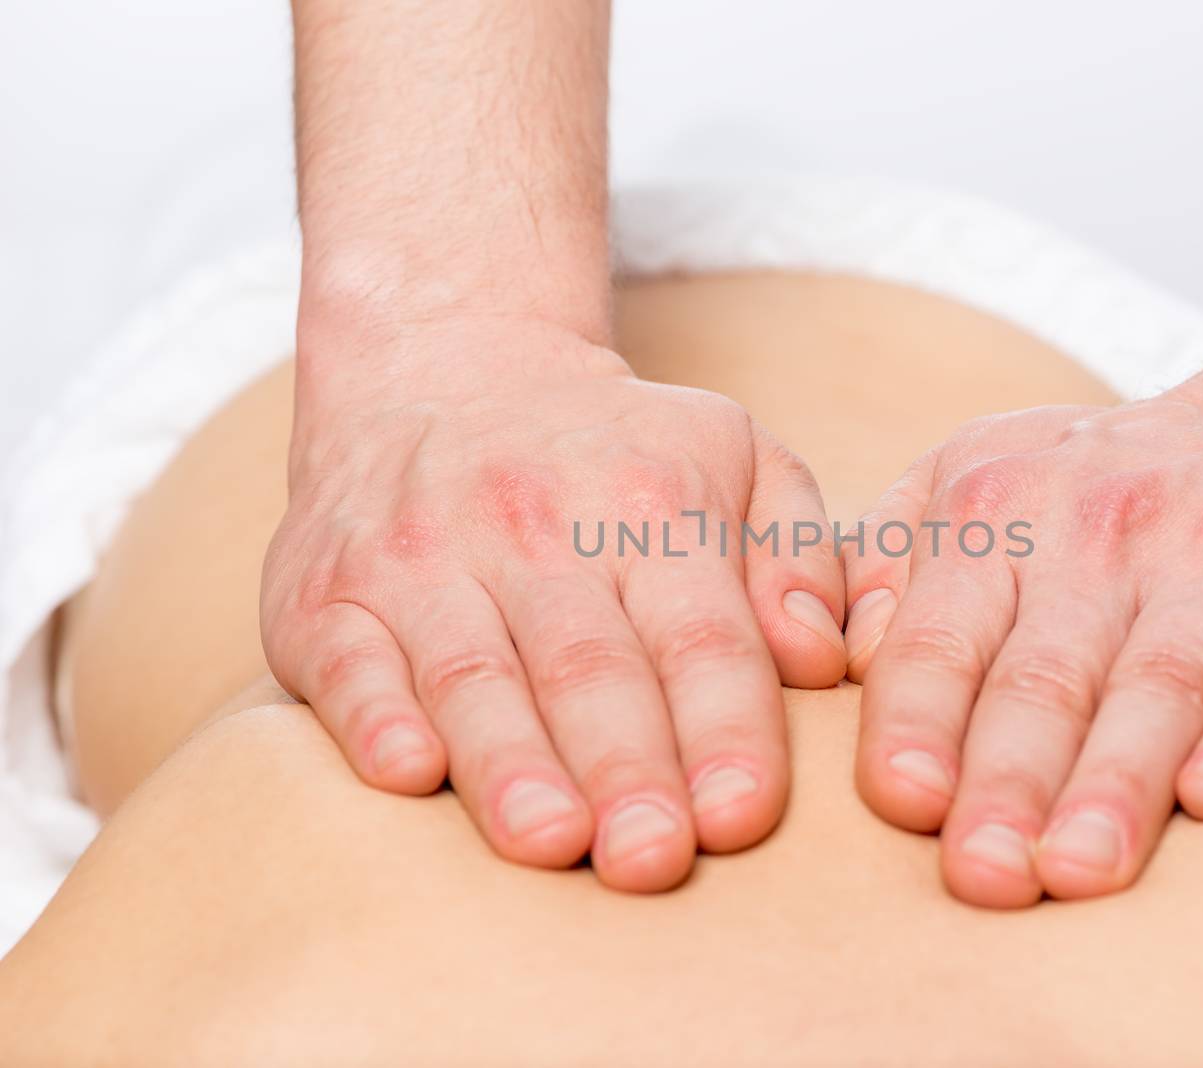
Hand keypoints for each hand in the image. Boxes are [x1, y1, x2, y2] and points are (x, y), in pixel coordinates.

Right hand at [262, 315, 845, 891]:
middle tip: (654, 860)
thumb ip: (797, 556)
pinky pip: (350, 660)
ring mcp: (423, 558)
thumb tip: (817, 662)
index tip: (743, 816)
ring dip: (511, 763)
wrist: (445, 365)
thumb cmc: (616, 454)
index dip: (724, 728)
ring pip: (472, 672)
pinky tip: (410, 774)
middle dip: (625, 767)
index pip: (700, 635)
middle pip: (588, 665)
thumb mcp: (736, 458)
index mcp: (650, 502)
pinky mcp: (328, 593)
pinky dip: (376, 718)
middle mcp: (533, 525)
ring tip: (551, 843)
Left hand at [842, 366, 1202, 906]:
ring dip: (1116, 781)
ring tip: (1078, 872)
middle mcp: (1103, 526)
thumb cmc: (1111, 486)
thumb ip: (889, 563)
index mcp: (998, 509)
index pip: (941, 635)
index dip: (917, 720)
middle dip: (1006, 780)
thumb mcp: (979, 477)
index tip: (902, 805)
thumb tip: (825, 659)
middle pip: (1045, 674)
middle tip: (979, 878)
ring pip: (1159, 682)